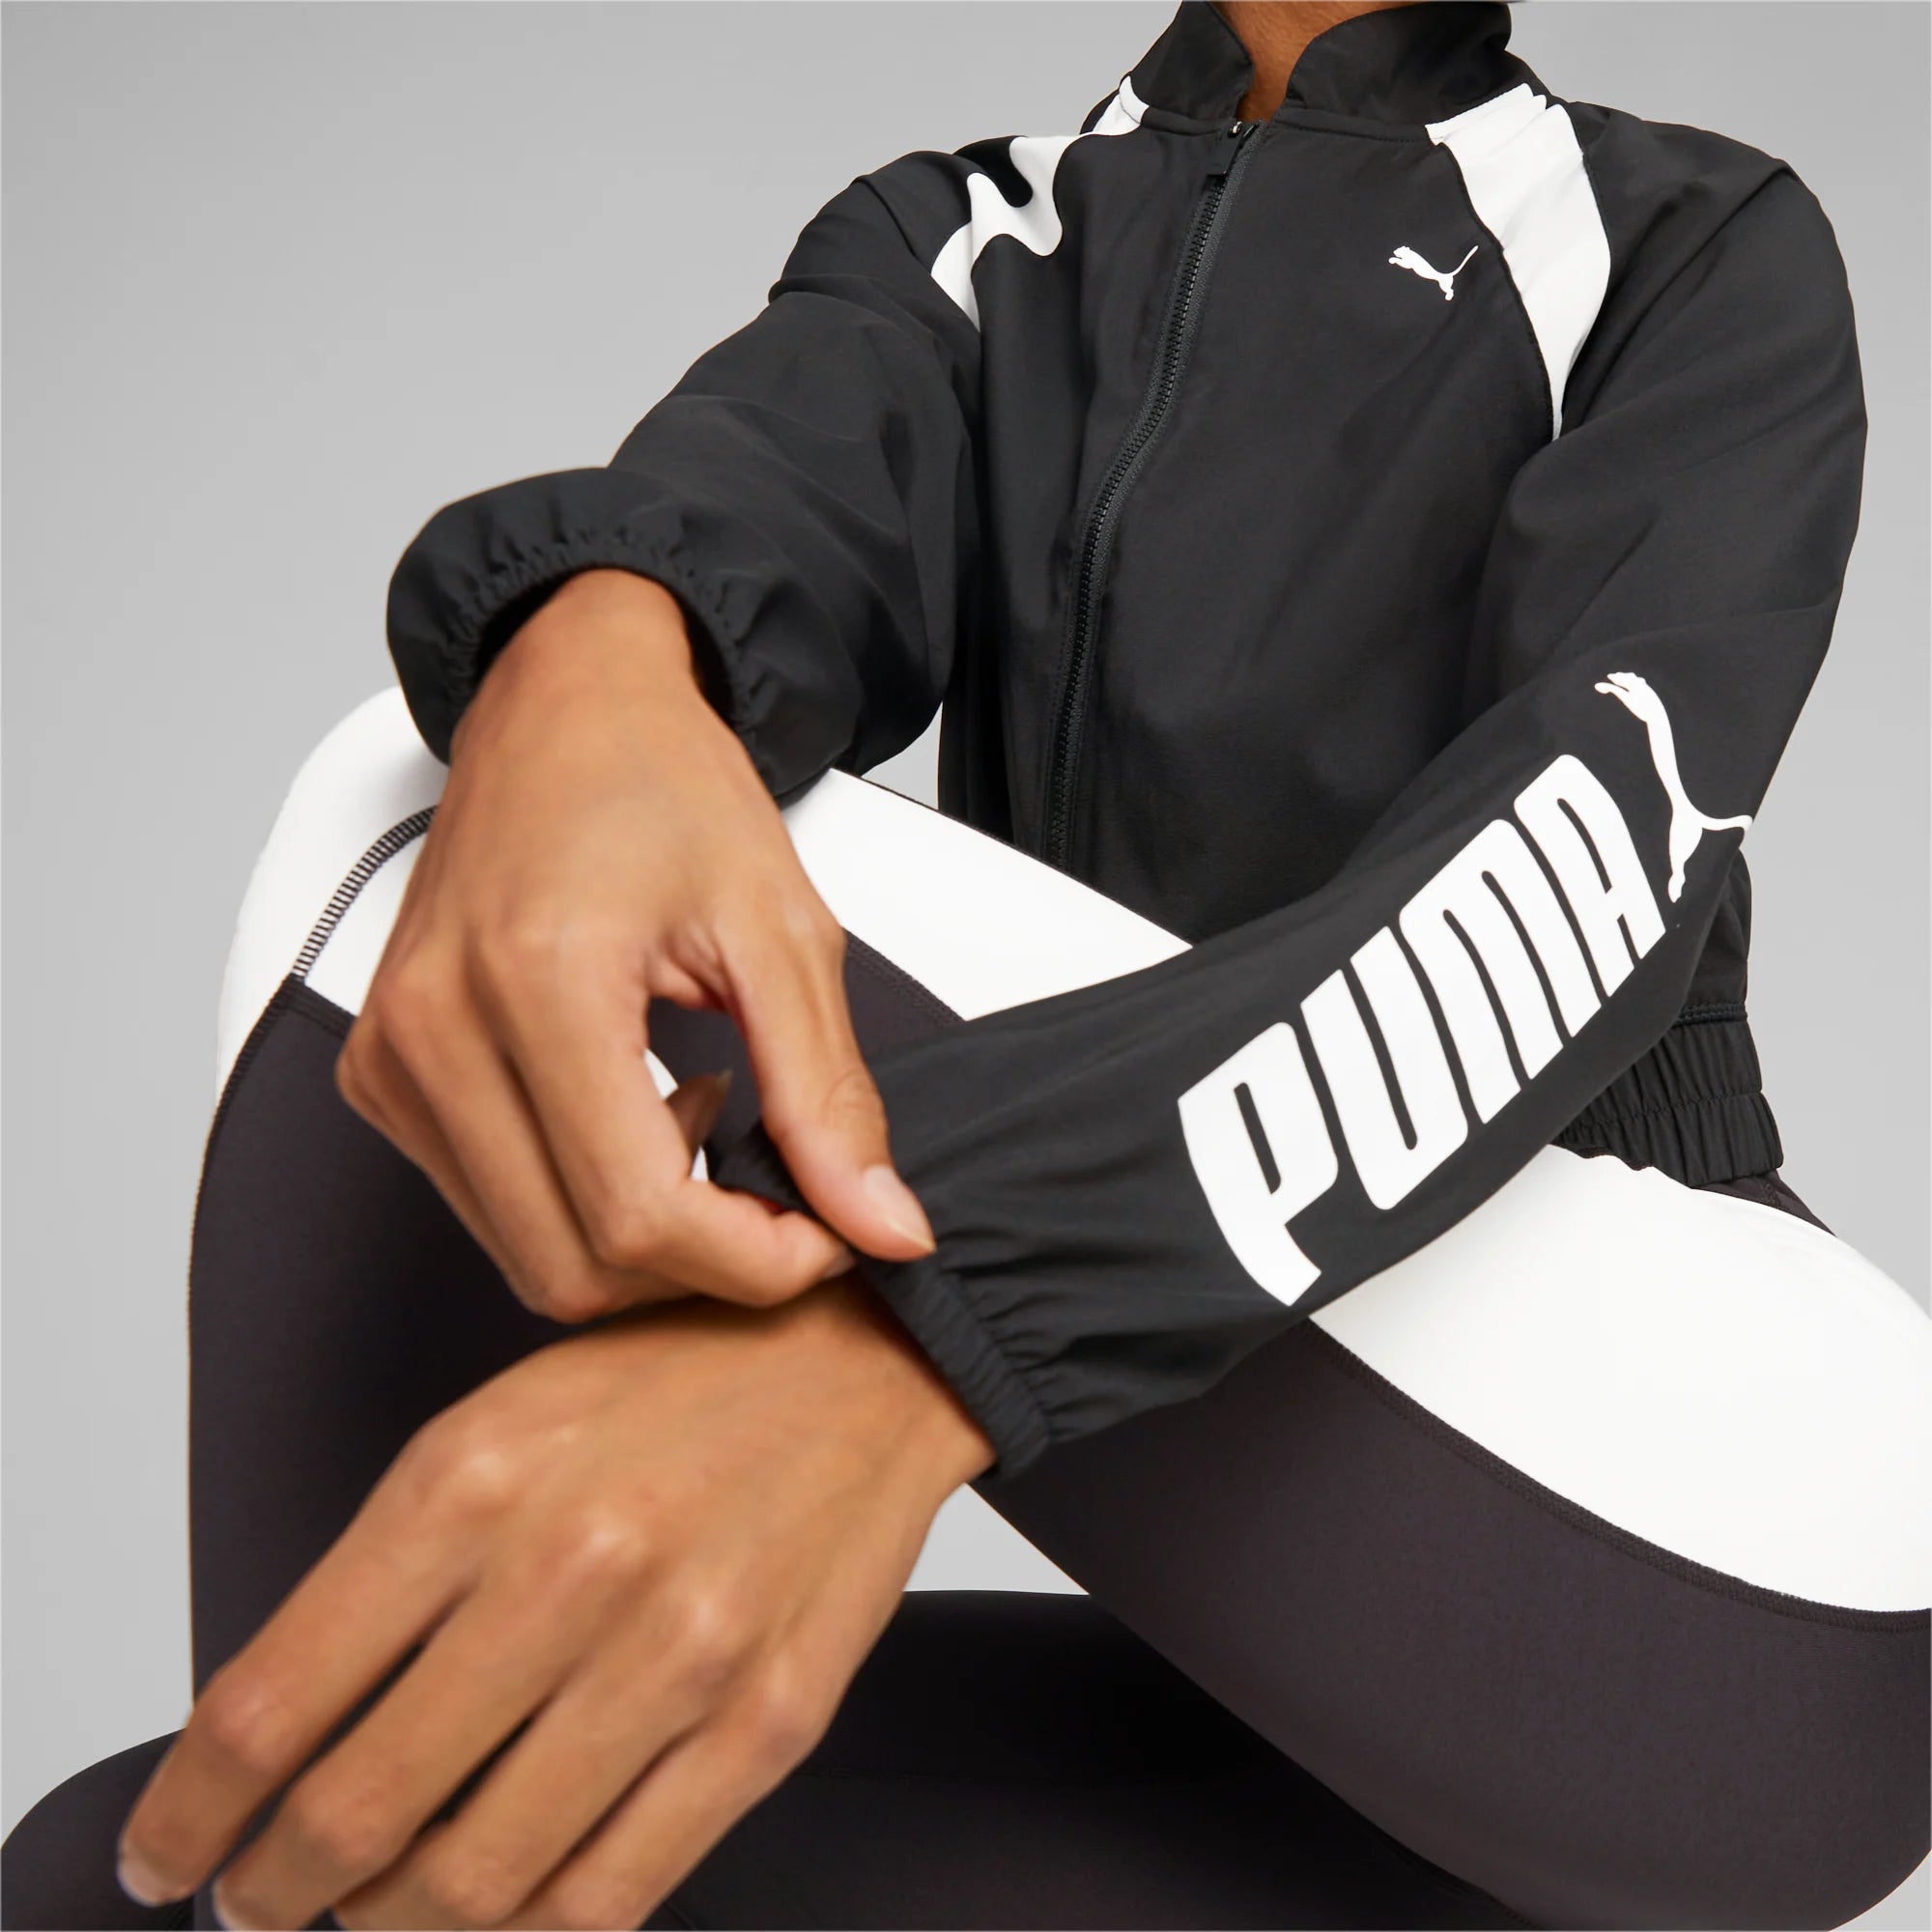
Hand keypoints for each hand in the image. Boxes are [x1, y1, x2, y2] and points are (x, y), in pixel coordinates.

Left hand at [117, 1278, 994, 1928]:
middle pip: (357, 1809)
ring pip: (477, 1880)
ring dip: (388, 1927)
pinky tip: (493, 1917)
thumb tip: (288, 1729)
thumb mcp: (498, 1420)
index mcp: (478, 1479)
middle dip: (273, 1889)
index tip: (165, 1852)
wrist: (867, 1363)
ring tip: (365, 1917)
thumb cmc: (676, 1384)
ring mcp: (677, 1657)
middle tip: (258, 1901)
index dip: (188, 1812)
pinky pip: (611, 1893)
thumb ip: (388, 1569)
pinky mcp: (764, 1724)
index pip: (270, 1701)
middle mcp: (571, 1569)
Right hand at [336, 567, 936, 1321]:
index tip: (826, 1230)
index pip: (639, 1219)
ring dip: (641, 1236)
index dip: (754, 1260)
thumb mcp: (780, 931)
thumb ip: (828, 1096)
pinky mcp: (382, 1075)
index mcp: (534, 980)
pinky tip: (635, 1111)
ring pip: (528, 1257)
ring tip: (701, 1121)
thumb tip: (880, 1226)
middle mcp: (435, 1030)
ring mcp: (392, 1059)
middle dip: (702, 1265)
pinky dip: (580, 1200)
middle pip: (574, 1266)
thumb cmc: (662, 786)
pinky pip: (489, 1209)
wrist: (566, 708)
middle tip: (779, 1192)